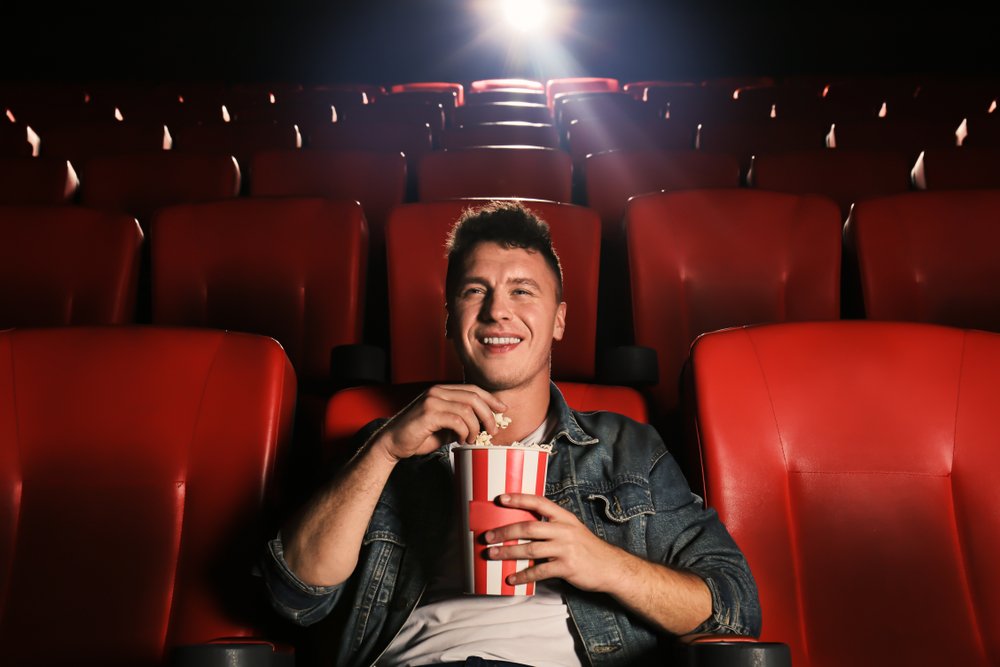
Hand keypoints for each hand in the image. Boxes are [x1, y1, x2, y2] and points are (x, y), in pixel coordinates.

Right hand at [373, 384, 506, 461]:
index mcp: (442, 391)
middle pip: (474, 397)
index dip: (490, 398)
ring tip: (472, 439)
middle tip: (492, 431)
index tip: (503, 409)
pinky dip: (464, 432)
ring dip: (475, 427)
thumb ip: (461, 421)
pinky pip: (457, 420)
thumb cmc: (418, 436)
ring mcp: (432, 400)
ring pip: (467, 409)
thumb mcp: (445, 427)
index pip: (473, 389)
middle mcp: (437, 391)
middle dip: (488, 415)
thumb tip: (484, 424)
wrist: (392, 443)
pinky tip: (462, 441)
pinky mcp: (428, 413)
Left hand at [484, 493, 624, 592]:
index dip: (519, 499)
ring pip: (530, 550)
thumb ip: (551, 526)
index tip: (500, 499)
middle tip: (487, 537)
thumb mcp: (572, 529)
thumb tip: (522, 527)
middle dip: (504, 532)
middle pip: (528, 528)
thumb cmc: (586, 548)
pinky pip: (539, 572)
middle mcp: (564, 530)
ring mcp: (565, 549)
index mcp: (564, 517)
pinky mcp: (566, 567)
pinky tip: (511, 578)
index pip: (538, 503)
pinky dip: (523, 576)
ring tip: (492, 555)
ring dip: (508, 553)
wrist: (610, 567)